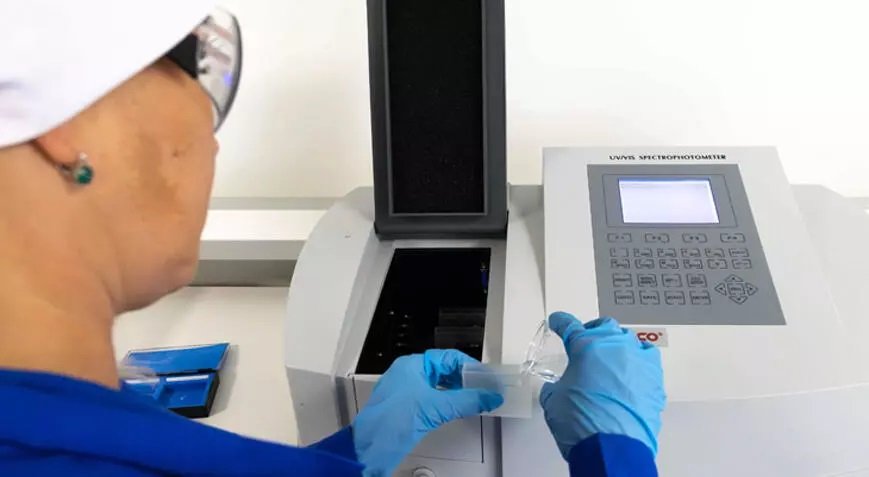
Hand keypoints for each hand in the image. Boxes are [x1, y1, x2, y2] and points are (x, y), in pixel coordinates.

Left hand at [352, 349, 503, 475]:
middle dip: (465, 380)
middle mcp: (409, 375)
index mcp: (412, 366)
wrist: (369, 450)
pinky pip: (434, 400)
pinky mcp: (408, 410)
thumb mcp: (435, 407)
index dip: (469, 367)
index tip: (486, 378)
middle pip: (445, 371)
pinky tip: (458, 410)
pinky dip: (449, 404)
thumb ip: (466, 400)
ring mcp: (408, 393)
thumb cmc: (387, 424)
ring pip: (440, 386)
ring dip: (458, 392)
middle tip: (484, 389)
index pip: (448, 357)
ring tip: (475, 399)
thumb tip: (488, 395)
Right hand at [540, 312, 665, 458]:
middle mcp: (615, 346)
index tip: (559, 322)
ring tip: (610, 360)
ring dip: (617, 346)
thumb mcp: (554, 402)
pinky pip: (647, 360)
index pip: (570, 326)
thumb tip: (557, 389)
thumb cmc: (582, 423)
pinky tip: (631, 373)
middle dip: (593, 331)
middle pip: (604, 326)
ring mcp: (638, 360)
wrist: (612, 448)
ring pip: (629, 341)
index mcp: (586, 345)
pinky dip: (637, 363)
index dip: (561, 323)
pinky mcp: (655, 379)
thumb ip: (555, 387)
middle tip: (585, 342)